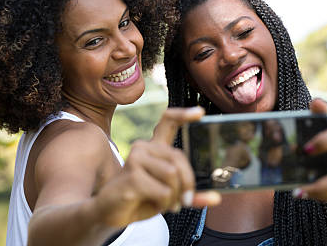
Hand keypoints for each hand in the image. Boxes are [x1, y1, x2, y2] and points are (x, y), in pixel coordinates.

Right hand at [93, 107, 220, 227]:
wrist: (110, 213)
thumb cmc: (140, 200)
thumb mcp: (169, 196)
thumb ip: (190, 194)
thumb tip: (216, 198)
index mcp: (154, 148)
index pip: (168, 122)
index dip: (184, 115)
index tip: (200, 113)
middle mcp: (144, 147)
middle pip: (179, 158)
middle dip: (187, 183)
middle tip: (184, 201)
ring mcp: (136, 158)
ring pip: (173, 174)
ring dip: (175, 196)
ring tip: (166, 204)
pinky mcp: (132, 174)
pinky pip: (163, 190)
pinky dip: (165, 203)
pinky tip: (154, 205)